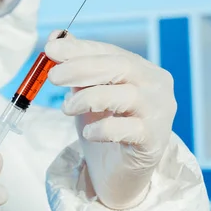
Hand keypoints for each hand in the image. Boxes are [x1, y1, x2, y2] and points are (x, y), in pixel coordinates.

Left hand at [45, 32, 176, 209]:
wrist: (120, 172)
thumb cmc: (105, 126)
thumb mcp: (86, 91)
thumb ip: (75, 66)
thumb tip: (53, 38)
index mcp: (140, 68)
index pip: (109, 51)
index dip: (79, 49)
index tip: (50, 49)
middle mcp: (156, 85)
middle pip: (121, 66)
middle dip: (82, 68)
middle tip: (53, 76)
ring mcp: (160, 112)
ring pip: (127, 95)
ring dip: (89, 98)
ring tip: (67, 108)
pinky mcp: (154, 140)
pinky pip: (127, 129)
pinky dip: (102, 129)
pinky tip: (89, 132)